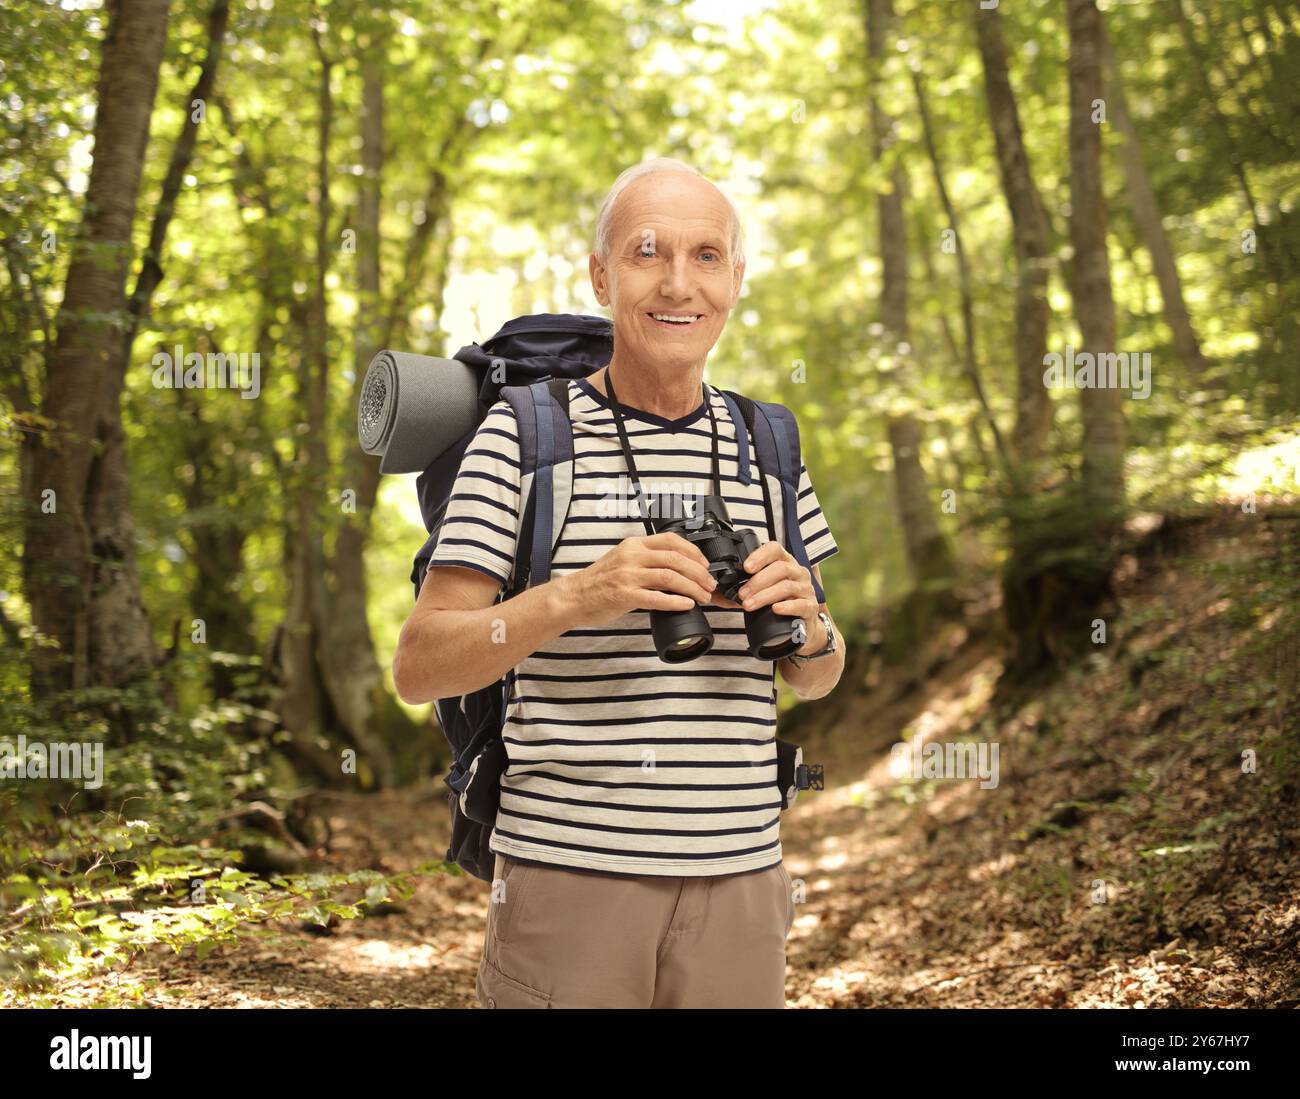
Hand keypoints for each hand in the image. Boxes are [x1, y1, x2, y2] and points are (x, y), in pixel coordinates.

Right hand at [559, 531, 719, 627]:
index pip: (672, 540)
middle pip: (676, 559)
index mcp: (634, 544)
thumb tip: (679, 568)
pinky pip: (657, 598)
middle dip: (699, 573)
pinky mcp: (624, 595)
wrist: (574, 596)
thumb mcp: (623, 559)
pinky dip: (676, 602)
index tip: (705, 565)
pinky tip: (687, 605)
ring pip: (670, 577)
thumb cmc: (600, 581)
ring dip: (692, 588)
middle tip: (710, 584)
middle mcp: (632, 556)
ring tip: (703, 597)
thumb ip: (647, 558)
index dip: (694, 552)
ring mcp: (627, 575)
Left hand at [730, 540, 820, 654]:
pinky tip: (775, 609)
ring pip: (787, 587)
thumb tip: (718, 587)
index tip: (745, 568)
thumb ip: (747, 584)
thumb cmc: (777, 604)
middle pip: (780, 569)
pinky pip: (800, 605)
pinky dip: (786, 606)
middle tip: (742, 594)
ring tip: (748, 605)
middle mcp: (799, 573)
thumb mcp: (763, 589)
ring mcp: (807, 590)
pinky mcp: (811, 608)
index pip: (775, 549)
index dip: (760, 556)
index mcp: (786, 562)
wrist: (800, 628)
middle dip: (757, 581)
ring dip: (764, 596)